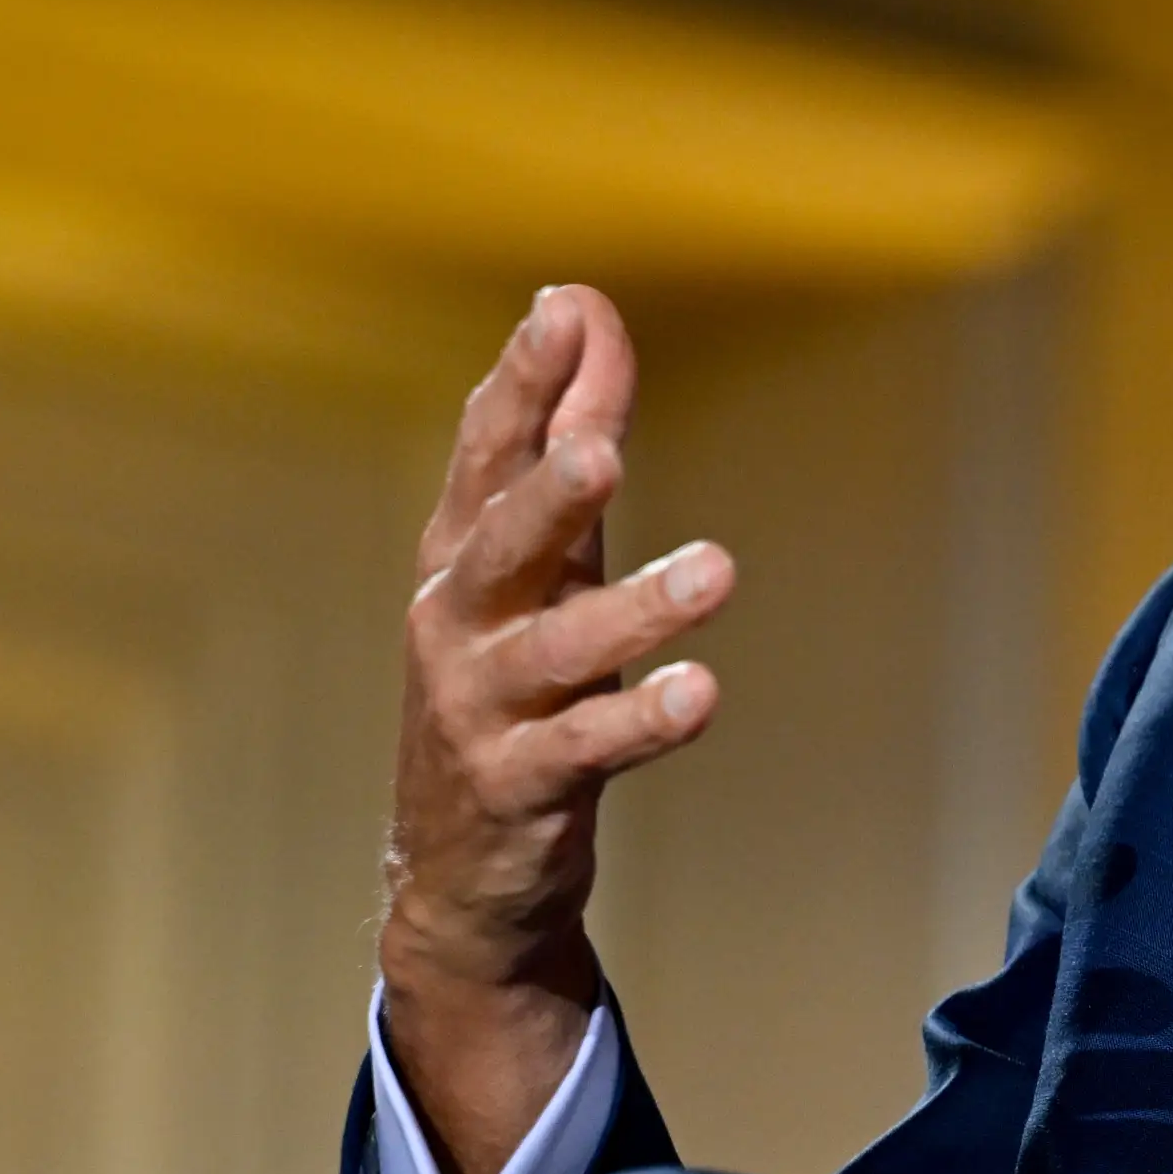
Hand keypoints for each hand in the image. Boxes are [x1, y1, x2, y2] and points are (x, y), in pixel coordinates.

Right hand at [379, 285, 734, 1173]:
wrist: (458, 864)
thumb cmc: (512, 675)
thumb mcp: (544, 555)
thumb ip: (571, 433)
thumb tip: (587, 308)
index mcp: (463, 553)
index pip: (487, 454)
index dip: (524, 383)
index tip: (565, 310)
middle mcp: (460, 620)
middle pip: (502, 543)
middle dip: (550, 493)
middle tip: (604, 448)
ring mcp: (483, 707)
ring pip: (558, 649)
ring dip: (635, 609)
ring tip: (714, 570)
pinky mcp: (520, 785)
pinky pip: (586, 746)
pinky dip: (642, 719)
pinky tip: (700, 692)